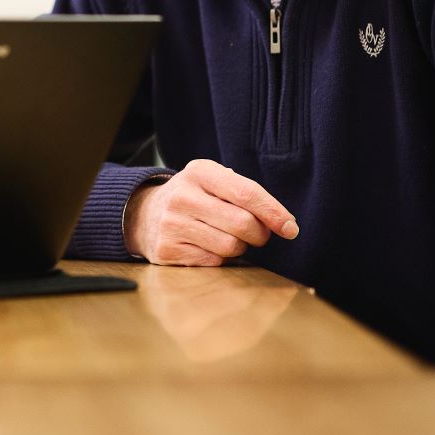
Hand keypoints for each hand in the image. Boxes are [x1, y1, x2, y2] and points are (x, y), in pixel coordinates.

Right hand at [124, 158, 298, 265]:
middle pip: (242, 224)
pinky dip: (218, 258)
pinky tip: (206, 246)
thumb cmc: (193, 197)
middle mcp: (182, 196)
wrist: (143, 214)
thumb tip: (284, 223)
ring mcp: (172, 224)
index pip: (246, 193)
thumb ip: (245, 194)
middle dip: (258, 234)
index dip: (273, 212)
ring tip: (224, 236)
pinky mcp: (167, 249)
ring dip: (238, 247)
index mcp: (199, 172)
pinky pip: (213, 262)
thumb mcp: (213, 181)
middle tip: (256, 234)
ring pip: (230, 246)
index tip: (291, 228)